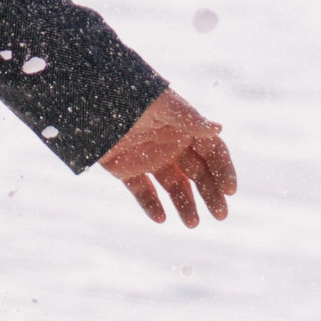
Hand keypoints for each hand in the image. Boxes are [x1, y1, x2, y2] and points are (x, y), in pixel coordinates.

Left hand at [99, 88, 234, 225]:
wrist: (90, 102)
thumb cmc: (131, 97)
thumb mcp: (161, 106)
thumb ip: (188, 119)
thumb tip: (219, 128)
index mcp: (184, 128)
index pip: (212, 152)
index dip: (223, 170)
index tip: (230, 190)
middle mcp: (171, 145)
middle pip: (198, 174)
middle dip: (211, 193)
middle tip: (221, 215)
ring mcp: (150, 159)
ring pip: (174, 187)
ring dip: (186, 205)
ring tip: (192, 224)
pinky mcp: (127, 170)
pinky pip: (143, 192)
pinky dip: (152, 206)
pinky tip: (161, 219)